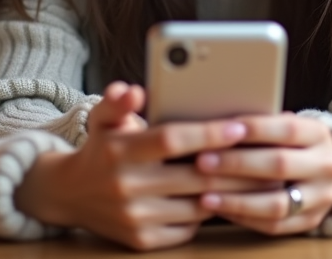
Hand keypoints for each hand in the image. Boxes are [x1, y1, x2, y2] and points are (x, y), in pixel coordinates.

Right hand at [14, 82, 260, 249]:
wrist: (69, 195)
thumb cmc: (100, 150)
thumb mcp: (103, 119)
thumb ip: (117, 101)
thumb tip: (133, 91)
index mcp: (119, 151)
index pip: (171, 140)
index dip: (208, 133)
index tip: (238, 127)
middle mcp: (126, 186)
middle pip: (193, 175)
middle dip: (232, 165)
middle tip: (262, 153)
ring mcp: (135, 217)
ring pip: (197, 205)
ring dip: (228, 192)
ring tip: (255, 177)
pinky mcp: (142, 241)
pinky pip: (188, 227)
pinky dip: (207, 213)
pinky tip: (224, 199)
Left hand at [195, 113, 331, 235]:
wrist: (324, 172)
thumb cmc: (291, 143)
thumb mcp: (287, 126)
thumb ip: (262, 125)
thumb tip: (219, 124)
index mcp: (320, 134)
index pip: (287, 129)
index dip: (254, 129)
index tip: (222, 129)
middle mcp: (327, 166)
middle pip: (279, 165)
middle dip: (237, 164)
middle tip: (202, 161)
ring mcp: (322, 198)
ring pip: (276, 203)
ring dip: (236, 199)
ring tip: (205, 194)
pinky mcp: (311, 222)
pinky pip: (274, 226)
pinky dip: (243, 217)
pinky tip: (220, 209)